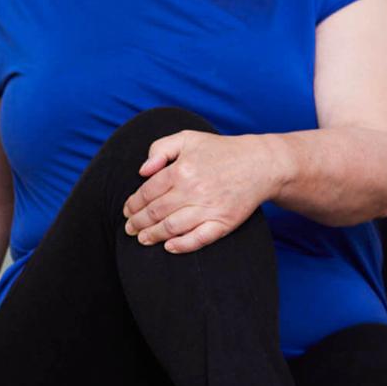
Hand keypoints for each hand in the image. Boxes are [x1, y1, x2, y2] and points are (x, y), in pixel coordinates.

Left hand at [122, 132, 285, 253]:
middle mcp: (193, 190)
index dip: (133, 204)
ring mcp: (209, 208)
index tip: (127, 211)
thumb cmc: (219, 151)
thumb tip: (142, 171)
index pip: (147, 193)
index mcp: (181, 170)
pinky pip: (199, 239)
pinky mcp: (224, 222)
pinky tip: (169, 247)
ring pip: (172, 227)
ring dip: (153, 235)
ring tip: (142, 239)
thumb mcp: (187, 138)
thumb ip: (160, 149)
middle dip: (138, 223)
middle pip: (155, 212)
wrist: (259, 164)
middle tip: (129, 229)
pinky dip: (182, 245)